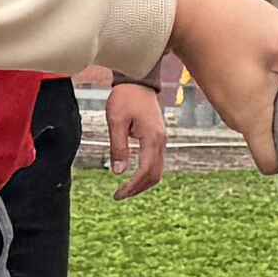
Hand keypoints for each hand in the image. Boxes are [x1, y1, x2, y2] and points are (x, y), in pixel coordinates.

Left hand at [107, 80, 174, 194]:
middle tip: (120, 195)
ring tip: (125, 188)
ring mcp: (161, 139)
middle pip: (154, 175)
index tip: (118, 194)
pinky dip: (146, 172)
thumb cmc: (125, 97)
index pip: (145, 171)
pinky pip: (155, 161)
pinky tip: (133, 174)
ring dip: (143, 182)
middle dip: (138, 188)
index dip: (132, 186)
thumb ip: (118, 147)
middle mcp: (160, 141)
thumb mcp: (116, 121)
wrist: (138, 80)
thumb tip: (119, 172)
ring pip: (157, 169)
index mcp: (152, 138)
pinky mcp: (158, 136)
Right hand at [170, 0, 277, 169]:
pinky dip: (272, 72)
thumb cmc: (234, 27)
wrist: (183, 11)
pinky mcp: (224, 84)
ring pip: (269, 102)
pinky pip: (255, 88)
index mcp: (252, 118)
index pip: (273, 163)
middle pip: (277, 127)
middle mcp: (236, 117)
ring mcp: (228, 101)